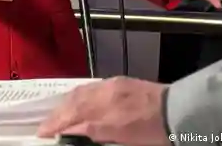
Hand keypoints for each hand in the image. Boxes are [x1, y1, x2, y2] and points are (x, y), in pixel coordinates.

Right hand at [37, 77, 168, 145]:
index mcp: (111, 118)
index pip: (77, 122)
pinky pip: (89, 87)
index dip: (58, 127)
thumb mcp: (128, 141)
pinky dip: (76, 95)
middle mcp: (107, 100)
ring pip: (80, 94)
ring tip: (54, 114)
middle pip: (74, 106)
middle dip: (56, 116)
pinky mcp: (117, 81)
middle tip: (43, 126)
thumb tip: (75, 131)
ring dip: (64, 104)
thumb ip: (99, 134)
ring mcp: (111, 88)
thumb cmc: (157, 134)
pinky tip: (72, 101)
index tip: (42, 133)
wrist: (179, 110)